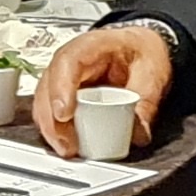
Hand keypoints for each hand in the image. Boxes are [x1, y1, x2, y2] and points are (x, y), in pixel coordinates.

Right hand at [36, 24, 173, 156]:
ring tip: (69, 149)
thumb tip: (138, 134)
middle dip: (52, 120)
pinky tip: (66, 145)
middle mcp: (69, 61)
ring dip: (51, 129)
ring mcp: (61, 78)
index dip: (60, 89)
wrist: (140, 49)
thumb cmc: (140, 52)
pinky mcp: (61, 95)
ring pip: (43, 103)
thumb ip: (146, 104)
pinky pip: (50, 113)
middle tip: (68, 144)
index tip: (64, 114)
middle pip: (47, 87)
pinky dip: (55, 131)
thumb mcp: (152, 74)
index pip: (67, 62)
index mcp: (91, 46)